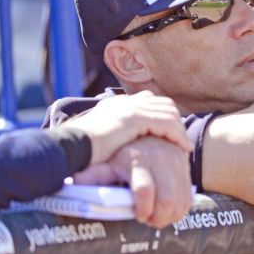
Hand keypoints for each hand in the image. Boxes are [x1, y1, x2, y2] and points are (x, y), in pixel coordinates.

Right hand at [62, 91, 191, 164]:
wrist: (68, 149)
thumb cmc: (81, 152)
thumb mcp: (102, 140)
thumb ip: (117, 137)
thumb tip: (126, 148)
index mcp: (117, 105)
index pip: (150, 102)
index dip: (165, 117)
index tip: (173, 134)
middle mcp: (124, 102)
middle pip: (163, 104)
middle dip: (176, 122)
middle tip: (183, 141)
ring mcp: (128, 108)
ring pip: (168, 113)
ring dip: (179, 130)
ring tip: (184, 146)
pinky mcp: (133, 118)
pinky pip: (165, 123)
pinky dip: (177, 135)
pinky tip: (182, 148)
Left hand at [73, 137, 191, 227]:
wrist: (147, 131)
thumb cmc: (121, 151)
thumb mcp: (106, 160)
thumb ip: (95, 173)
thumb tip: (76, 182)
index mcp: (137, 158)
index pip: (144, 191)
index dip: (142, 209)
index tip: (138, 215)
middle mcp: (161, 159)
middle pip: (167, 200)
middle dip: (158, 217)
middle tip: (148, 220)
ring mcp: (177, 163)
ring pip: (180, 201)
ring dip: (170, 216)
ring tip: (157, 216)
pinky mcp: (187, 168)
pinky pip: (189, 198)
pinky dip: (180, 210)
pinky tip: (168, 211)